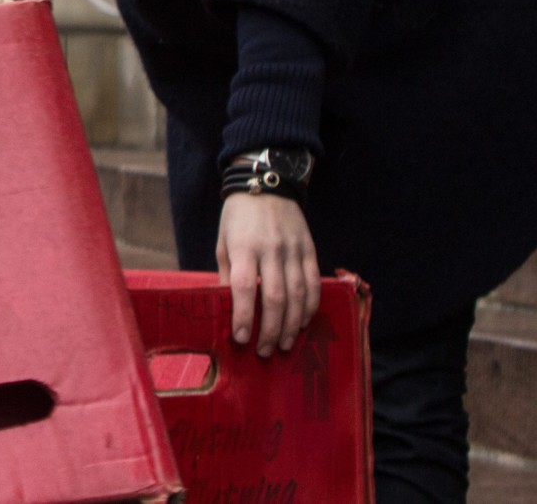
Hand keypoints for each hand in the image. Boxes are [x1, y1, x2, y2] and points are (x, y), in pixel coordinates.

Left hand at [215, 192, 319, 356]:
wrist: (266, 185)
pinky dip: (310, 307)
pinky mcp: (309, 250)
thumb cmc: (237, 217)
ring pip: (297, 295)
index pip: (245, 287)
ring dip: (292, 325)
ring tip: (285, 344)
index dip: (244, 316)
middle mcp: (270, 250)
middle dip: (271, 329)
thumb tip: (228, 306)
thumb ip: (227, 273)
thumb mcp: (223, 242)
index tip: (241, 338)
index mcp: (243, 247)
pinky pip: (313, 283)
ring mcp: (293, 250)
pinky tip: (303, 323)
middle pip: (275, 297)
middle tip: (265, 351)